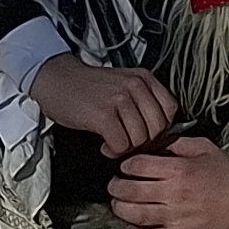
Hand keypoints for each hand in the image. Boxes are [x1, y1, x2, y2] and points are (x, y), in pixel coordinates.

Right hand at [30, 56, 178, 157]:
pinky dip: (113, 150)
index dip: (160, 127)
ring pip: (140, 139)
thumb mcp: (124, 85)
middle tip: (127, 140)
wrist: (57, 79)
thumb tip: (162, 130)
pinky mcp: (103, 114)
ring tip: (113, 140)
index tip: (145, 132)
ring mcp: (119, 99)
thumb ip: (144, 101)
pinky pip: (121, 145)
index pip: (171, 110)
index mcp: (144, 78)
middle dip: (144, 141)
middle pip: (158, 127)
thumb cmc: (89, 87)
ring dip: (126, 147)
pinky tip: (104, 143)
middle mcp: (135, 85)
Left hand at [107, 134, 228, 228]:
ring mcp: (176, 218)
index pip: (137, 166)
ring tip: (119, 204)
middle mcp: (174, 194)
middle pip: (130, 191)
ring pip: (135, 215)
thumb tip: (154, 141)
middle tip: (115, 185)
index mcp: (179, 169)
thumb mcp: (204, 149)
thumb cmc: (228, 175)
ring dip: (120, 209)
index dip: (125, 165)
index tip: (124, 166)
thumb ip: (177, 144)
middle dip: (116, 187)